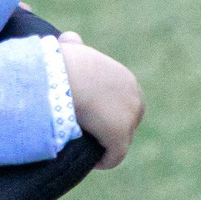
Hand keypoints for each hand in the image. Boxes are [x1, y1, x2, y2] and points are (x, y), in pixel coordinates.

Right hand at [59, 33, 143, 169]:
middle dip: (109, 130)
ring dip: (106, 147)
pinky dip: (104, 161)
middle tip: (88, 135)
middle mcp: (134, 98)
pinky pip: (114, 157)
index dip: (106, 113)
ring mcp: (129, 119)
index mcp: (126, 80)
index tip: (88, 119)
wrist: (68, 76)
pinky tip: (91, 161)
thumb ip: (73, 45)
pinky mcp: (120, 137)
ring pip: (120, 141)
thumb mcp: (71, 48)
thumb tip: (69, 38)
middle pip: (126, 122)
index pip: (123, 103)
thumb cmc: (65, 62)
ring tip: (87, 149)